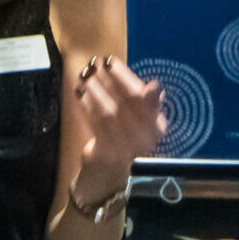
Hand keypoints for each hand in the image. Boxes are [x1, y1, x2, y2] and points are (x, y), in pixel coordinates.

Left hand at [74, 56, 166, 183]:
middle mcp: (147, 138)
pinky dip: (88, 105)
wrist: (110, 178)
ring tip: (86, 76)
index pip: (144, 97)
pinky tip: (81, 93)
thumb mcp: (139, 125)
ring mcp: (127, 148)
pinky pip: (97, 123)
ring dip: (96, 89)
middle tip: (94, 63)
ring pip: (110, 111)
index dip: (127, 78)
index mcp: (157, 127)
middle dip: (109, 78)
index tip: (111, 61)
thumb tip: (154, 87)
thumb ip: (144, 106)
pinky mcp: (107, 154)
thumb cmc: (124, 143)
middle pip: (127, 101)